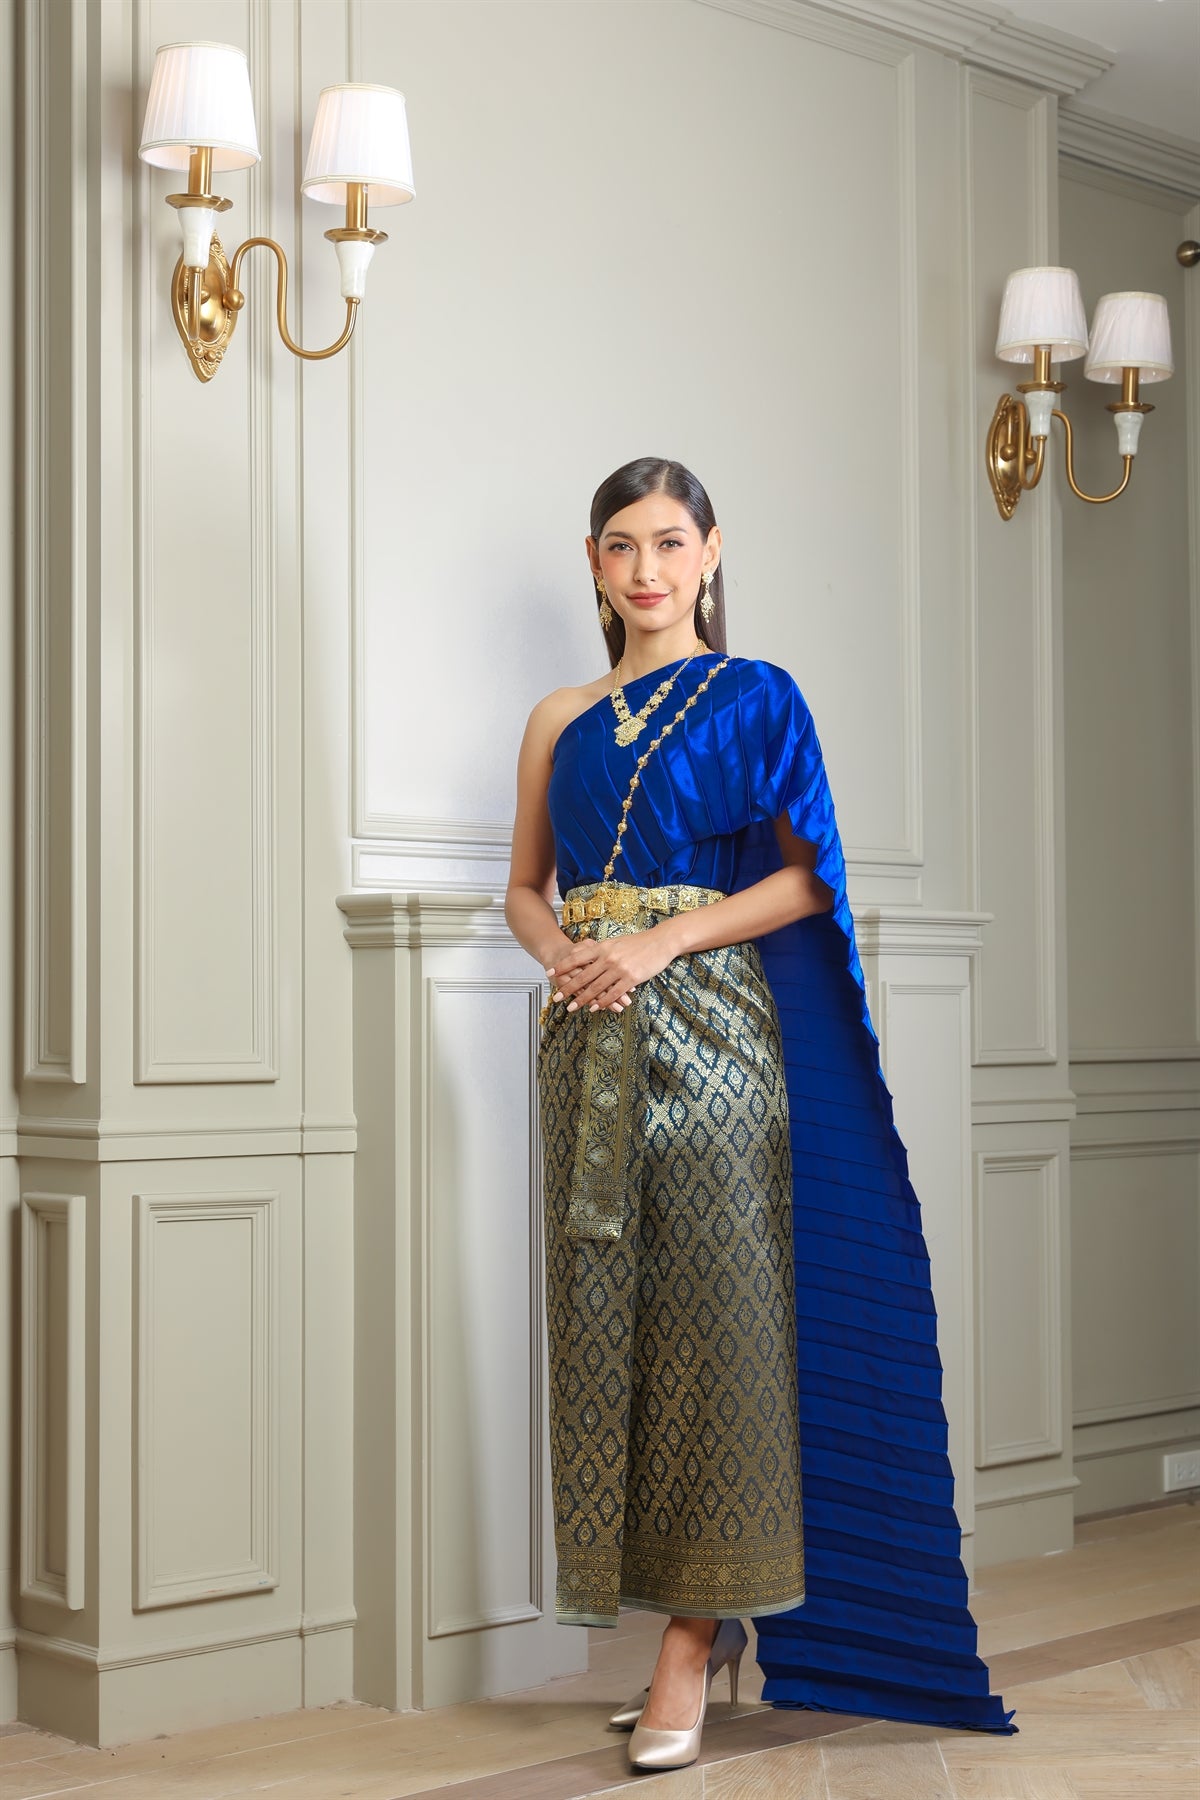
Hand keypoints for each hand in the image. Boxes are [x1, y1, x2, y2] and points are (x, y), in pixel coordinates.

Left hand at [546, 924, 678, 1014]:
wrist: (661, 941)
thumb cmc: (638, 942)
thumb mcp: (616, 942)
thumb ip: (601, 950)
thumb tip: (586, 954)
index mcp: (603, 947)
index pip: (578, 957)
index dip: (563, 966)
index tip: (550, 973)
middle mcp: (608, 958)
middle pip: (583, 976)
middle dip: (568, 988)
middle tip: (556, 997)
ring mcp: (619, 969)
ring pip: (596, 987)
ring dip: (583, 999)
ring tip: (572, 1008)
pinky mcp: (631, 978)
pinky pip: (613, 993)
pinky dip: (603, 1002)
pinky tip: (595, 1008)